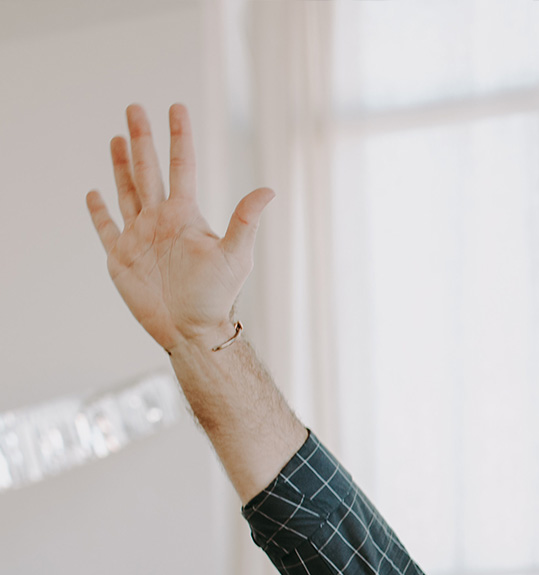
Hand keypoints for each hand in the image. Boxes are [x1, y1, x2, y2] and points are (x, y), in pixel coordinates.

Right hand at [85, 103, 272, 351]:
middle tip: (134, 107)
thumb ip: (245, 220)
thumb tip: (269, 191)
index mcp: (185, 215)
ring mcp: (140, 237)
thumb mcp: (235, 255)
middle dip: (141, 139)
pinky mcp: (121, 257)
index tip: (176, 107)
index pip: (181, 167)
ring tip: (117, 138)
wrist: (192, 330)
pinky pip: (106, 228)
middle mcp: (161, 220)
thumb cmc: (217, 296)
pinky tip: (95, 193)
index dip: (178, 137)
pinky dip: (99, 211)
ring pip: (127, 191)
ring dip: (121, 164)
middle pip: (147, 170)